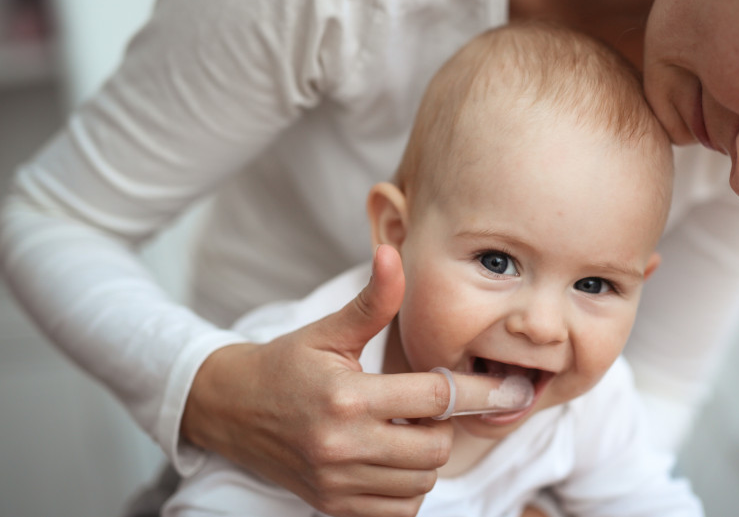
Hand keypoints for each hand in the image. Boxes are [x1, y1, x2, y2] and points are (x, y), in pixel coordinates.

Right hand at [182, 245, 454, 516]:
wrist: (229, 409)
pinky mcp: (332, 505)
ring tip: (405, 430)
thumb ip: (373, 300)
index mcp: (346, 397)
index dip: (475, 389)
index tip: (502, 385)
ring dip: (426, 457)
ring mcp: (337, 481)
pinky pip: (398, 511)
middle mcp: (343, 445)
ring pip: (421, 482)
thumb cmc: (285, 365)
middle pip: (435, 447)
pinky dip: (408, 489)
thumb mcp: (328, 330)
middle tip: (425, 406)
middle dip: (444, 425)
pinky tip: (392, 460)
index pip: (435, 398)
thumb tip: (393, 254)